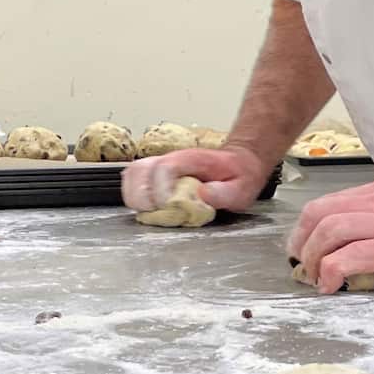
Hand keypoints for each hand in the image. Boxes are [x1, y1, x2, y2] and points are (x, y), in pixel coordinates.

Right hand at [121, 145, 269, 214]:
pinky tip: (146, 208)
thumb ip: (225, 193)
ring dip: (133, 197)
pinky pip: (132, 180)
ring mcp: (160, 164)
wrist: (238, 162)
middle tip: (158, 214)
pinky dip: (132, 195)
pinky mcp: (154, 173)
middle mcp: (170, 159)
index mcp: (191, 160)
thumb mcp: (242, 188)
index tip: (169, 207)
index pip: (163, 169)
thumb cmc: (238, 175)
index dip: (161, 191)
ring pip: (131, 174)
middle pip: (138, 170)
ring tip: (149, 213)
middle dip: (142, 198)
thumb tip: (203, 195)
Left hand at [287, 179, 373, 294]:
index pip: (328, 204)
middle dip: (302, 244)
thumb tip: (354, 253)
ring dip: (315, 258)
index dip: (306, 231)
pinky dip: (334, 271)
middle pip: (320, 213)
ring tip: (317, 281)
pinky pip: (355, 254)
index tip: (305, 256)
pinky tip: (334, 287)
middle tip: (304, 271)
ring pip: (332, 230)